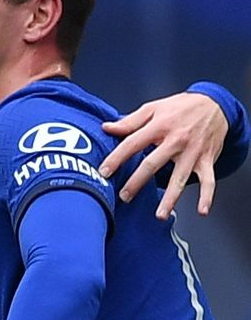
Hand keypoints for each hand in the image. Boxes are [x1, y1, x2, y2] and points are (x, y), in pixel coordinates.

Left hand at [99, 92, 225, 217]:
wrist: (216, 104)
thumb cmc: (180, 107)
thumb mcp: (153, 108)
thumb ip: (129, 121)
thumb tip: (106, 128)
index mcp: (159, 127)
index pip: (133, 143)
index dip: (117, 158)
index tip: (104, 172)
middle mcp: (176, 141)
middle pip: (153, 164)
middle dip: (137, 182)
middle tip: (124, 196)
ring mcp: (192, 153)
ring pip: (180, 177)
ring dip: (171, 197)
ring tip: (159, 214)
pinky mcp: (207, 160)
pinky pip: (209, 181)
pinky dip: (207, 196)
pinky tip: (202, 211)